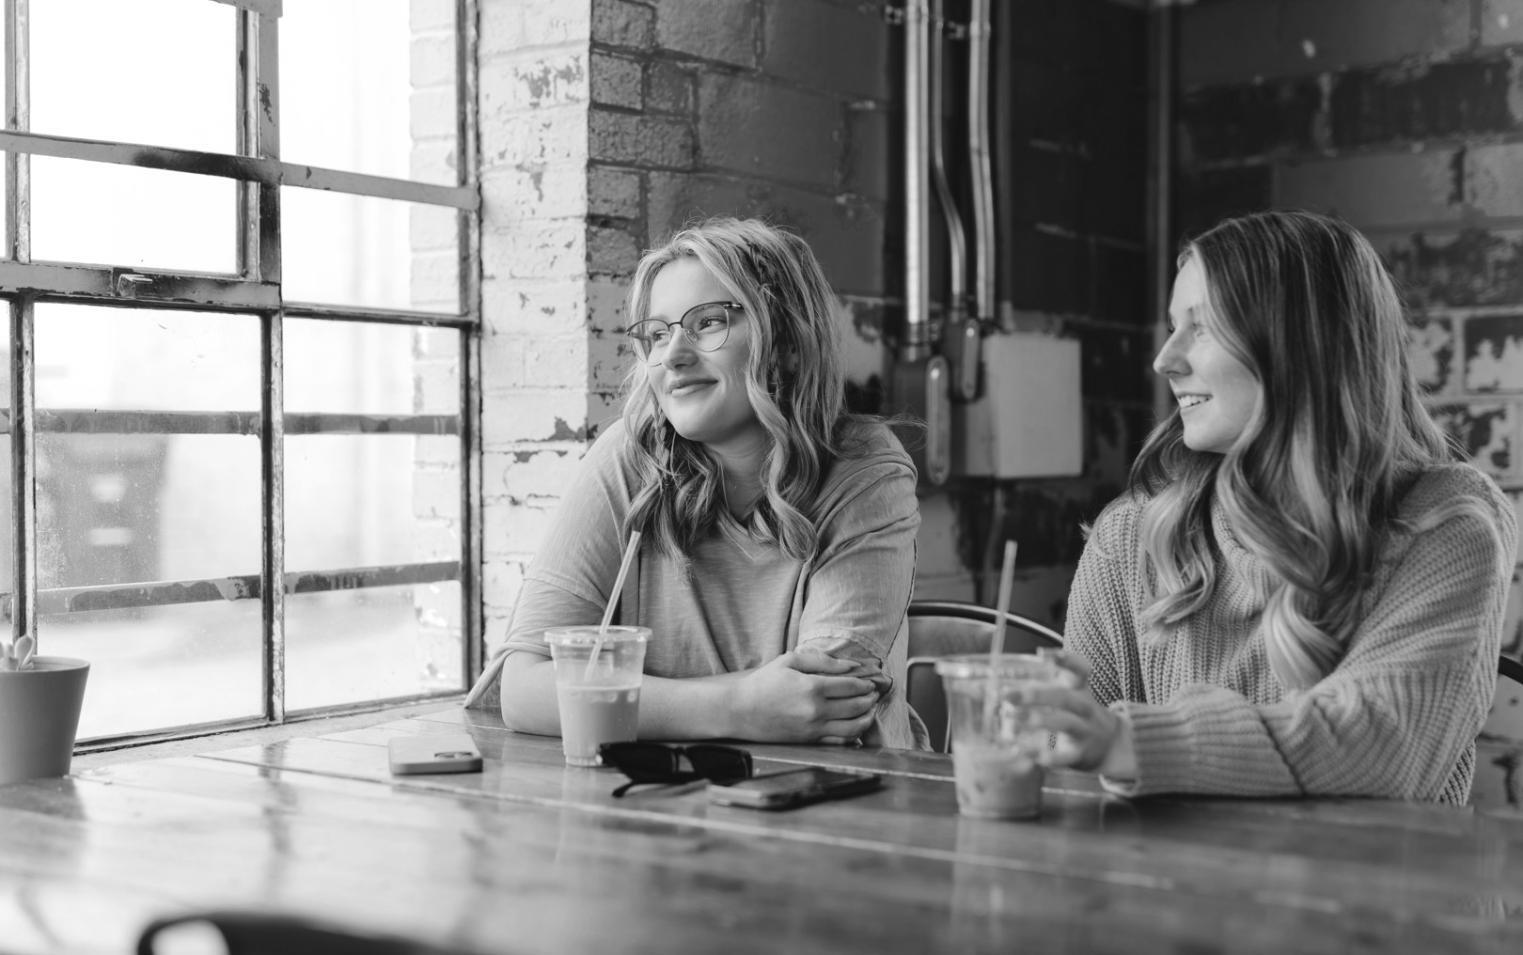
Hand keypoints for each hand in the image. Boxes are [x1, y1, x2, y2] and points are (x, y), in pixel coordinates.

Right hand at [728, 649, 880, 743]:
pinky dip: (854, 736)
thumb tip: (850, 665)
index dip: (865, 684)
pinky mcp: (809, 741)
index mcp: (812, 687)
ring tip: (870, 711)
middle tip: (874, 694)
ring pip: (853, 728)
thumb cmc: (763, 683)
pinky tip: (857, 728)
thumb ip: (822, 661)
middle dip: (870, 699)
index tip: (870, 682)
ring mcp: (813, 728)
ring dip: (867, 718)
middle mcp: (816, 710)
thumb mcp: (790, 661)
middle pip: (856, 706)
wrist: (739, 710)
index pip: (851, 686)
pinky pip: (840, 741)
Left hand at [1020, 649, 1136, 778]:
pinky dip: (1044, 755)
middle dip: (1035, 695)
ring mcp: (1085, 731)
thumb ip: (1045, 685)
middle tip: (1007, 696)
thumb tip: (1003, 683)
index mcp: (1081, 690)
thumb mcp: (1071, 695)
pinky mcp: (1080, 754)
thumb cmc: (1079, 714)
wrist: (1110, 745)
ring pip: (1064, 723)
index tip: (1044, 654)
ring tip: (1011, 718)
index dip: (1066, 660)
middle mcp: (1085, 709)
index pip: (1080, 670)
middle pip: (1064, 698)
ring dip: (1037, 720)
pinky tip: (1022, 751)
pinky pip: (1063, 756)